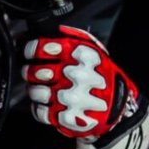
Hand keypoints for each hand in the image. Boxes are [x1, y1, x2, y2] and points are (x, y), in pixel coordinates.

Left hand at [24, 27, 148, 148]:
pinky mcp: (68, 117)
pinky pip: (40, 111)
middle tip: (36, 73)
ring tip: (46, 90)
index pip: (43, 48)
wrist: (119, 108)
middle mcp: (77, 75)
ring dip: (36, 90)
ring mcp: (72, 97)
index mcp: (82, 54)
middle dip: (31, 72)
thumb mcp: (93, 49)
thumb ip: (69, 38)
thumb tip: (42, 32)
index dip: (31, 50)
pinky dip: (41, 108)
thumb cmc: (102, 76)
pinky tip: (51, 104)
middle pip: (35, 71)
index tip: (30, 53)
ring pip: (35, 91)